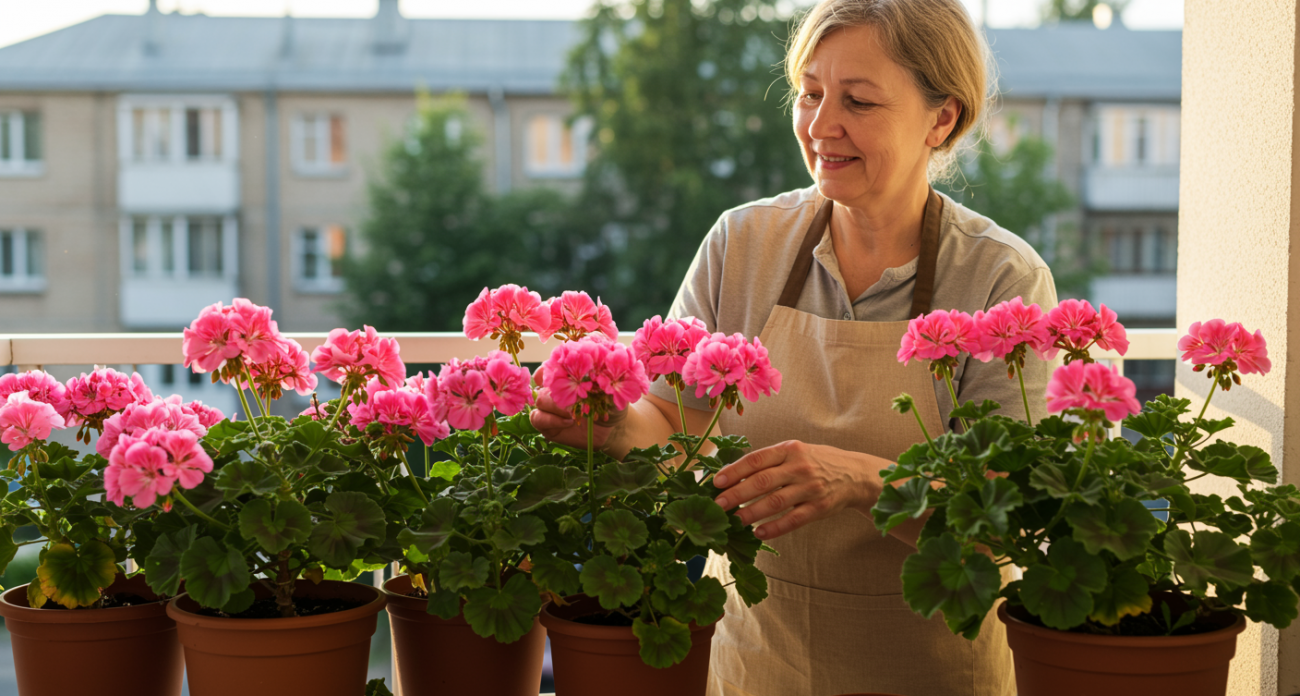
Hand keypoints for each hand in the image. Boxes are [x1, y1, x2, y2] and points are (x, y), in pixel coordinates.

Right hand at [528, 365, 627, 449]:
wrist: (613, 428)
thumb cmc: (611, 403)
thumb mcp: (610, 388)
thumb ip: (601, 377)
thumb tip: (594, 367)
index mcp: (566, 376)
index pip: (548, 367)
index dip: (548, 369)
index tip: (558, 373)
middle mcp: (554, 389)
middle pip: (542, 383)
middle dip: (557, 391)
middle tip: (574, 399)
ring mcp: (549, 407)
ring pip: (540, 401)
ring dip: (556, 407)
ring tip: (573, 413)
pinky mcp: (547, 424)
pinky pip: (537, 419)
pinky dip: (552, 420)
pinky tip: (568, 422)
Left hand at [711, 440, 886, 540]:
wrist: (854, 474)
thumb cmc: (817, 462)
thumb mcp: (795, 452)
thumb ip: (770, 461)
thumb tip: (734, 476)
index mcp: (789, 449)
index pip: (756, 459)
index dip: (734, 471)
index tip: (716, 482)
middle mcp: (799, 467)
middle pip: (762, 482)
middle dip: (736, 494)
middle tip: (719, 505)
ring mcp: (810, 488)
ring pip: (775, 502)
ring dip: (751, 513)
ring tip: (735, 520)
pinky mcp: (819, 507)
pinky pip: (793, 520)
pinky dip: (774, 528)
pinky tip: (759, 532)